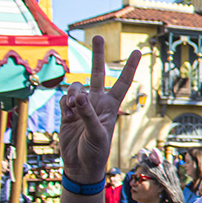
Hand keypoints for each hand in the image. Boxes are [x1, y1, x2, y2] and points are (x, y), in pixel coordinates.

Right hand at [59, 37, 140, 181]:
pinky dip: (65, 104)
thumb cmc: (95, 152)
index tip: (137, 50)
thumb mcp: (97, 133)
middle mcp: (97, 102)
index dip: (129, 67)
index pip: (122, 82)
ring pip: (76, 87)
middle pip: (97, 73)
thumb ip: (88, 114)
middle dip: (97, 55)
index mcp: (111, 106)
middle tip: (97, 36)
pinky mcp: (67, 112)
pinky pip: (64, 99)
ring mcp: (81, 106)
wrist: (79, 165)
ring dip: (74, 94)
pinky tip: (67, 114)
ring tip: (75, 108)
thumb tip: (79, 95)